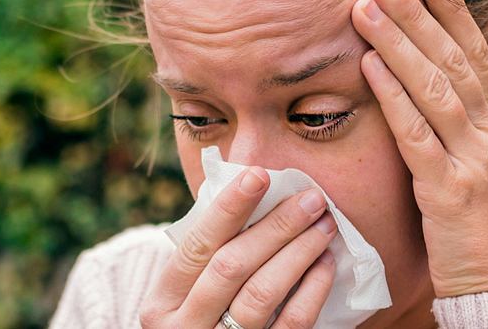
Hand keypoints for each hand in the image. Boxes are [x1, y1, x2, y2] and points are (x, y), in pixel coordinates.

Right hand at [139, 167, 337, 328]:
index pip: (198, 245)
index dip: (229, 208)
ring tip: (324, 225)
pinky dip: (312, 291)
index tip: (260, 175)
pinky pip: (292, 325)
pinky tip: (325, 263)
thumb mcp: (185, 292)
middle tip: (311, 198)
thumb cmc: (200, 316)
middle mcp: (184, 328)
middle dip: (276, 227)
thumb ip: (208, 254)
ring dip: (298, 252)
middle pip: (232, 266)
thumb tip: (253, 191)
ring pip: (262, 294)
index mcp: (162, 302)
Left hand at [350, 0, 487, 297]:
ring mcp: (471, 159)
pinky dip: (394, 97)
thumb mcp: (478, 162)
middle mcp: (486, 132)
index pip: (474, 52)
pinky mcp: (449, 192)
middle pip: (451, 59)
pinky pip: (417, 135)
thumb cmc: (479, 221)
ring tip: (366, 7)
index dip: (453, 10)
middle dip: (416, 13)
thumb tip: (457, 81)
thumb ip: (467, 120)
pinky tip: (369, 68)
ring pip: (435, 87)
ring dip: (399, 42)